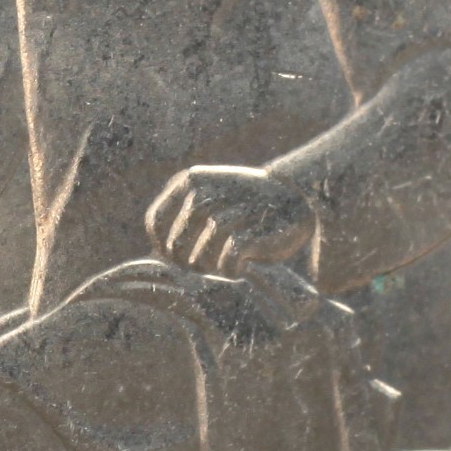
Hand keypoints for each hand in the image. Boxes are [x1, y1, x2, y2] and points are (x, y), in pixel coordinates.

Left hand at [146, 165, 313, 275]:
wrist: (296, 196)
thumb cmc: (245, 208)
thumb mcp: (211, 200)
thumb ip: (186, 219)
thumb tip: (160, 257)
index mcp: (190, 180)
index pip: (155, 222)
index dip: (162, 247)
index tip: (177, 259)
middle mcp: (206, 191)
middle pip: (176, 244)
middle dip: (185, 264)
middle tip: (204, 269)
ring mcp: (229, 209)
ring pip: (200, 255)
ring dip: (209, 269)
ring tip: (222, 267)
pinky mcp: (252, 230)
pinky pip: (227, 261)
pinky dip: (230, 270)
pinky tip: (239, 268)